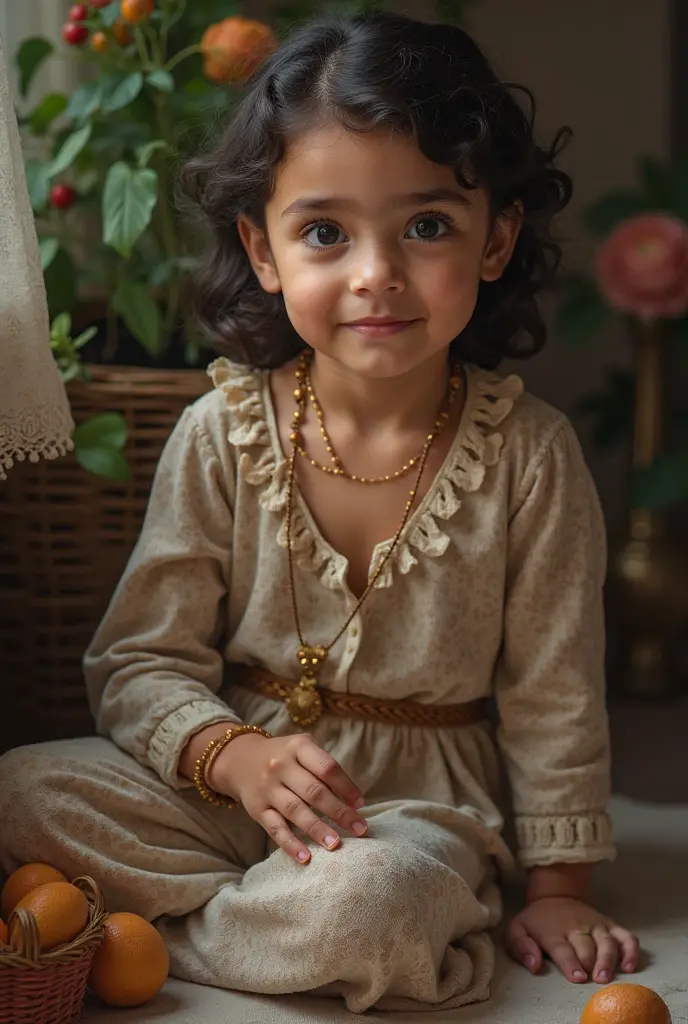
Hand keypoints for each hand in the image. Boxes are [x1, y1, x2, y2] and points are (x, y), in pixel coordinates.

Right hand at [208, 732, 367, 864]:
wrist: (240, 759)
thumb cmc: (283, 756)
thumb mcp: (302, 748)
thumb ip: (323, 767)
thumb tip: (351, 800)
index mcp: (298, 747)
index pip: (326, 767)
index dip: (346, 786)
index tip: (361, 804)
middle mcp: (281, 766)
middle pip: (314, 791)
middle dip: (339, 812)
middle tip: (360, 829)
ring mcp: (267, 788)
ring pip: (295, 811)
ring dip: (318, 829)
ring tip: (336, 844)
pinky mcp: (256, 809)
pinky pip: (275, 829)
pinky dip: (290, 844)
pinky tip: (305, 857)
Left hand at [505, 896, 639, 983]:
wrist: (555, 894)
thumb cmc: (537, 920)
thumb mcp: (517, 929)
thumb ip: (521, 947)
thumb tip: (534, 965)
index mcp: (553, 931)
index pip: (562, 948)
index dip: (570, 963)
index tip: (577, 977)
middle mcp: (577, 927)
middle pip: (587, 947)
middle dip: (590, 964)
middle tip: (593, 980)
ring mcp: (596, 925)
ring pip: (607, 942)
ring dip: (608, 960)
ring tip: (606, 977)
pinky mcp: (610, 924)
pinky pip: (626, 936)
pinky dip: (631, 950)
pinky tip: (630, 966)